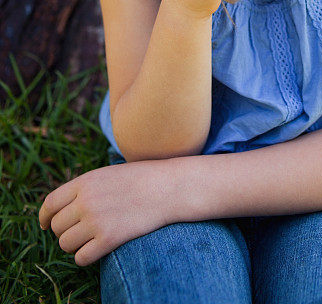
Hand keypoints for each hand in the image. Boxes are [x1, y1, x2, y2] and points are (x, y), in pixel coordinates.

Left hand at [38, 158, 192, 266]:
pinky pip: (81, 258)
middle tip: (82, 231)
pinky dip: (86, 257)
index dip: (45, 217)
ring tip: (92, 238)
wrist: (167, 187)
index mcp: (84, 182)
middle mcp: (85, 201)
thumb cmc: (140, 180)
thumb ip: (85, 188)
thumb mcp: (108, 174)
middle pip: (57, 227)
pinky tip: (98, 249)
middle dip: (66, 231)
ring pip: (66, 244)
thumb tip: (63, 209)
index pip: (50, 204)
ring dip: (75, 245)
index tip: (46, 224)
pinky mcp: (109, 238)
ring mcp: (96, 220)